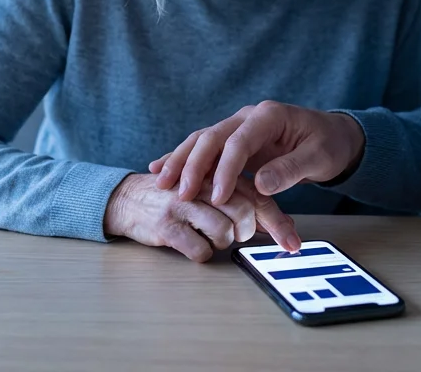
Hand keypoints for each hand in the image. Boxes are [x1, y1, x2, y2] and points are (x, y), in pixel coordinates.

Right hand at [102, 173, 296, 261]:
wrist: (127, 197)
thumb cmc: (177, 194)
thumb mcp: (212, 189)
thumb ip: (245, 202)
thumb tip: (282, 225)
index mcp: (217, 168)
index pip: (257, 194)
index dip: (278, 221)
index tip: (293, 244)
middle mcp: (201, 181)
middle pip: (243, 211)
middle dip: (249, 232)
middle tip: (243, 237)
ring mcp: (183, 202)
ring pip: (224, 231)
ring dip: (224, 241)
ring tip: (212, 235)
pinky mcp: (166, 224)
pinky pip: (200, 250)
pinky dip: (203, 253)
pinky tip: (193, 242)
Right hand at [148, 100, 364, 216]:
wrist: (333, 135)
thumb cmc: (329, 146)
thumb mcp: (318, 158)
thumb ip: (290, 170)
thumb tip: (260, 185)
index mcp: (269, 116)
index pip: (239, 141)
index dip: (225, 169)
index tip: (217, 197)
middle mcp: (247, 117)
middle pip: (212, 137)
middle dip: (192, 165)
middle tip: (180, 193)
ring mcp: (237, 127)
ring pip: (201, 140)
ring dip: (180, 161)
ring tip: (161, 182)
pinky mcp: (232, 141)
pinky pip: (203, 149)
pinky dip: (183, 160)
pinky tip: (160, 171)